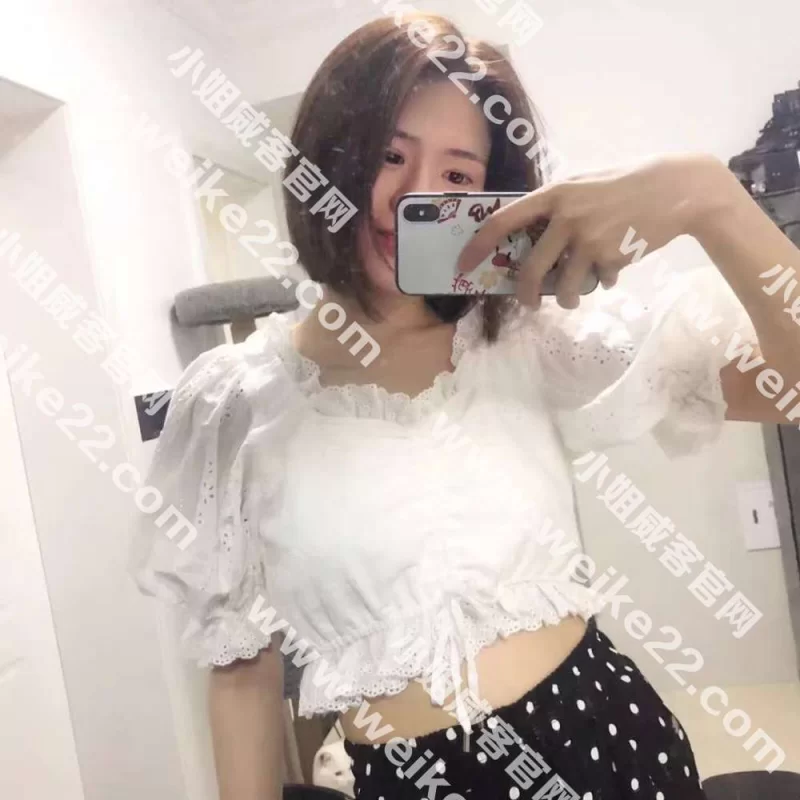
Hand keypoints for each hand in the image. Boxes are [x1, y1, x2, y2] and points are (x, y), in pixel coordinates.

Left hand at [456, 153, 730, 308]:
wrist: (677, 190)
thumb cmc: (627, 184)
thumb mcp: (584, 184)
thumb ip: (557, 206)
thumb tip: (527, 234)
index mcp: (554, 194)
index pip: (503, 221)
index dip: (479, 245)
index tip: (463, 264)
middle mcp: (566, 217)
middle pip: (531, 270)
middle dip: (527, 294)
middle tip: (530, 302)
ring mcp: (588, 239)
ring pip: (565, 287)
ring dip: (570, 297)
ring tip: (577, 294)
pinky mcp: (611, 257)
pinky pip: (598, 281)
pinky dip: (604, 281)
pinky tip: (615, 267)